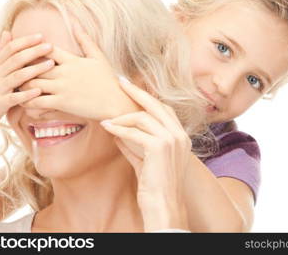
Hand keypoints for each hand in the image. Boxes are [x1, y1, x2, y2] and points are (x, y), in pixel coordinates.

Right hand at [0, 32, 54, 134]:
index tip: (41, 36)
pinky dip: (27, 94)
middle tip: (50, 46)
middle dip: (34, 51)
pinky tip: (40, 90)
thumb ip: (2, 53)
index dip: (25, 41)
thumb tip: (7, 32)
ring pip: (17, 76)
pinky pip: (14, 98)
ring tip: (51, 64)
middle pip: (16, 59)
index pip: (10, 48)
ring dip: (35, 69)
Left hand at [19, 25, 139, 119]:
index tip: (27, 52)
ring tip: (17, 86)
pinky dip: (28, 101)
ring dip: (23, 85)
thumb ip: (85, 40)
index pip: (46, 49)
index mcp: (72, 59)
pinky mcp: (63, 103)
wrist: (116, 102)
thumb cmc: (108, 80)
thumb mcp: (98, 56)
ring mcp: (63, 88)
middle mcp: (65, 72)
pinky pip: (38, 101)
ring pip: (32, 83)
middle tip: (14, 70)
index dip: (34, 49)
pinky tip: (25, 102)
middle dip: (23, 68)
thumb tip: (75, 22)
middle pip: (34, 66)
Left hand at [100, 78, 190, 230]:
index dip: (147, 98)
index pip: (164, 109)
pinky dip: (119, 129)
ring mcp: (172, 139)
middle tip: (121, 82)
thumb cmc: (155, 186)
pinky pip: (135, 131)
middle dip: (137, 91)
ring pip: (143, 116)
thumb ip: (134, 145)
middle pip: (156, 104)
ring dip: (122, 117)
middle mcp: (180, 134)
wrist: (164, 206)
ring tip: (107, 120)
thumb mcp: (145, 161)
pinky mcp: (160, 147)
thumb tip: (118, 132)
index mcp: (181, 137)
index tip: (132, 88)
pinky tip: (109, 129)